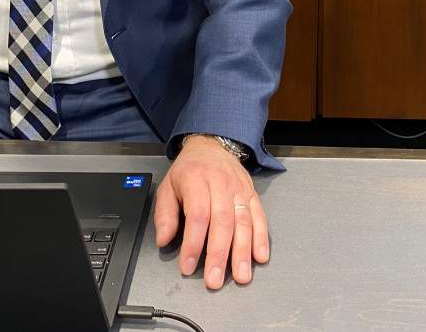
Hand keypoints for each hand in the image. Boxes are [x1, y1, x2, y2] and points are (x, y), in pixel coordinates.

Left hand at [154, 135, 268, 289]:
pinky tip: (260, 256)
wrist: (212, 145)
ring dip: (243, 252)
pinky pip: (259, 217)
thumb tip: (164, 239)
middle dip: (219, 255)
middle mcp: (220, 184)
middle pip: (222, 222)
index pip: (197, 216)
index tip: (188, 266)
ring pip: (243, 222)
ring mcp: (239, 190)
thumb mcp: (168, 185)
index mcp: (196, 180)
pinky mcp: (252, 195)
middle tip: (215, 279)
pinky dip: (261, 238)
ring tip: (241, 276)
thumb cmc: (189, 169)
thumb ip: (165, 214)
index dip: (193, 244)